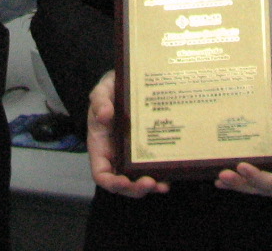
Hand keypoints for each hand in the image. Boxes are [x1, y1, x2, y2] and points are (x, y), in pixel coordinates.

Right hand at [86, 70, 168, 197]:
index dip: (111, 182)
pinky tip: (172, 173)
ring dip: (151, 186)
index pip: (101, 173)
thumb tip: (104, 115)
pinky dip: (162, 174)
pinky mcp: (148, 149)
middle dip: (135, 188)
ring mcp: (132, 154)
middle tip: (150, 183)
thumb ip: (100, 100)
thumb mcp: (102, 90)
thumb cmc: (111, 89)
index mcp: (101, 146)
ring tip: (163, 185)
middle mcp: (116, 155)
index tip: (124, 181)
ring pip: (139, 178)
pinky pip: (153, 166)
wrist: (129, 82)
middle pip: (122, 182)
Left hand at [215, 103, 271, 195]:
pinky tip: (222, 180)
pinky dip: (242, 181)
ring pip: (260, 188)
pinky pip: (257, 181)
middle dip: (245, 183)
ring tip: (220, 178)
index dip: (261, 178)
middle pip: (267, 188)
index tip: (242, 167)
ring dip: (240, 184)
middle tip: (223, 175)